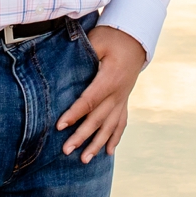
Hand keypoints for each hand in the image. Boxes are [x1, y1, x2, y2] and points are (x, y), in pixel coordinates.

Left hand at [56, 26, 145, 163]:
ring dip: (97, 144)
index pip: (89, 100)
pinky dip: (115, 138)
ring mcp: (123, 98)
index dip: (74, 114)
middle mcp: (119, 93)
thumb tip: (63, 64)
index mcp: (110, 78)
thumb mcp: (97, 40)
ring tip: (84, 160)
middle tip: (66, 150)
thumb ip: (83, 53)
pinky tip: (108, 152)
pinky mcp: (124, 100)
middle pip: (98, 119)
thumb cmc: (113, 36)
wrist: (136, 38)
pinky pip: (121, 123)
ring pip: (110, 126)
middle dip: (82, 136)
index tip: (60, 126)